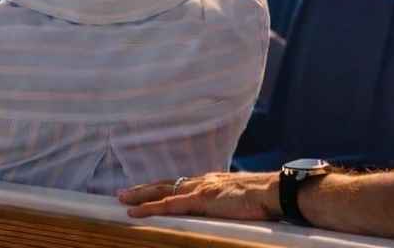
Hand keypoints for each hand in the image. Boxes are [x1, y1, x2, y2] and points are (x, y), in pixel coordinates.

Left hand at [118, 172, 279, 219]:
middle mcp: (201, 181)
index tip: (147, 190)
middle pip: (165, 184)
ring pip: (161, 191)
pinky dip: (149, 208)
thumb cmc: (263, 198)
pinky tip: (135, 212)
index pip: (180, 184)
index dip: (162, 188)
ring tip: (122, 199)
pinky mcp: (199, 200)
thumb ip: (228, 202)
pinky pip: (168, 205)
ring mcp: (199, 189)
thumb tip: (226, 209)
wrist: (272, 192)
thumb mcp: (240, 199)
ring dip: (140, 195)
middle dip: (144, 189)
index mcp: (211, 182)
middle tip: (123, 193)